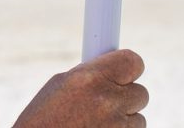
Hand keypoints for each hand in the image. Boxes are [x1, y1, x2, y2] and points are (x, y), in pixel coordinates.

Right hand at [13, 49, 147, 126]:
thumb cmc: (43, 119)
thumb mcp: (60, 86)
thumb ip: (91, 76)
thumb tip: (114, 70)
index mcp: (90, 79)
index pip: (133, 62)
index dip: (130, 66)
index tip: (126, 71)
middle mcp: (108, 102)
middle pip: (141, 93)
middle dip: (127, 97)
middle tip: (106, 102)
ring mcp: (118, 127)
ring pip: (138, 119)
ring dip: (124, 120)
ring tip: (95, 124)